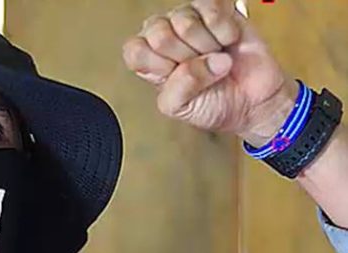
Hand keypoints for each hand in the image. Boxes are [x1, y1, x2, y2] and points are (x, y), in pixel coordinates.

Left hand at [122, 0, 297, 145]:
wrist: (252, 102)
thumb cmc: (213, 104)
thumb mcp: (180, 108)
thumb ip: (177, 88)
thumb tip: (200, 63)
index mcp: (149, 62)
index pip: (134, 50)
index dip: (158, 64)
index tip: (175, 76)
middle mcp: (165, 38)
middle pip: (158, 33)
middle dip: (186, 57)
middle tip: (200, 68)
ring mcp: (189, 20)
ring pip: (184, 21)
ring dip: (207, 46)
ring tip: (215, 56)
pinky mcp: (216, 9)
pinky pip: (211, 9)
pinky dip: (224, 31)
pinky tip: (226, 42)